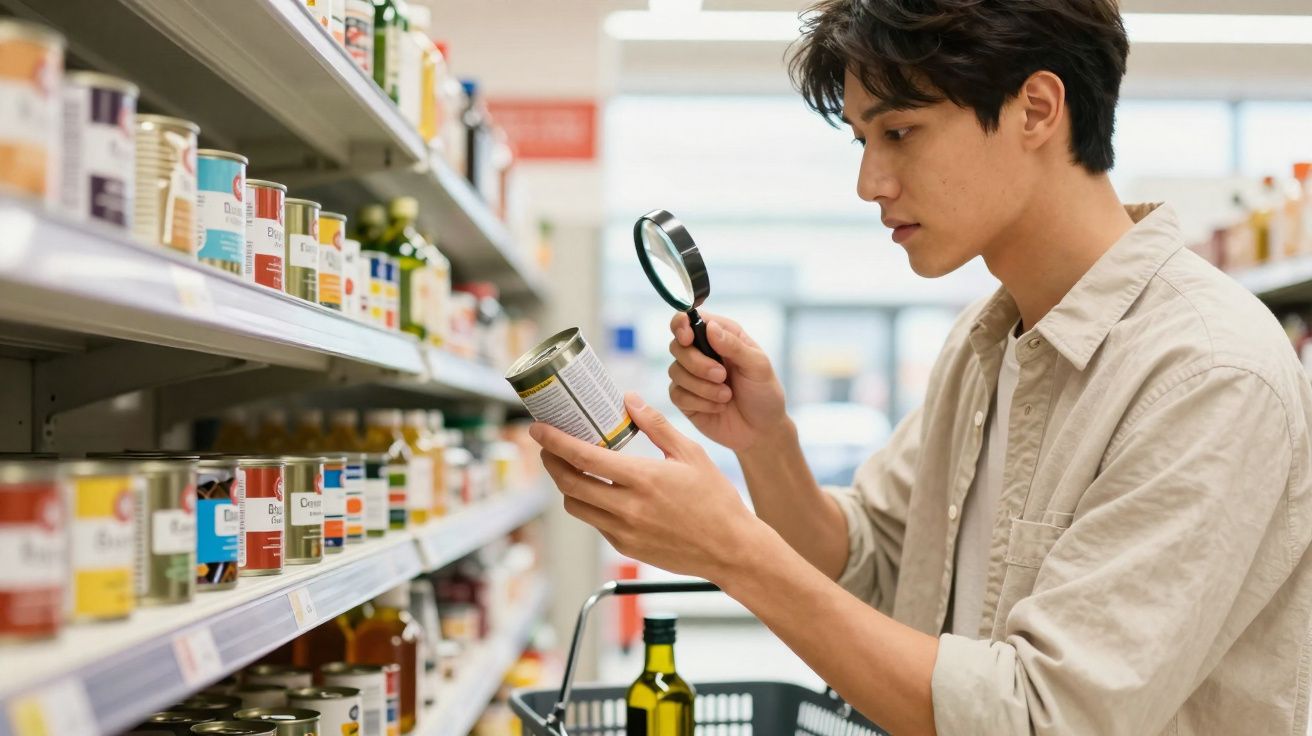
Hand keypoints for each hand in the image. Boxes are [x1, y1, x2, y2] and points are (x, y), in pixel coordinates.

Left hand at [531, 393, 766, 579]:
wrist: (730, 549)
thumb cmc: (716, 500)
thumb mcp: (691, 454)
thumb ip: (656, 425)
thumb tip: (629, 400)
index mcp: (642, 479)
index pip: (582, 457)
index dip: (554, 441)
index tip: (538, 429)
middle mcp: (627, 508)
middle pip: (568, 484)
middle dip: (551, 462)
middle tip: (548, 446)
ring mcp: (624, 531)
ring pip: (576, 506)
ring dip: (566, 485)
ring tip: (570, 467)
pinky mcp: (626, 547)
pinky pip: (595, 522)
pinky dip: (589, 503)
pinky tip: (599, 490)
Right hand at [668, 312, 785, 452]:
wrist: (762, 431)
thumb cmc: (764, 393)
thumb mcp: (758, 366)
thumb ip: (734, 345)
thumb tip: (710, 327)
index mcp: (721, 336)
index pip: (689, 319)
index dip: (681, 325)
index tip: (687, 338)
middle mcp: (702, 352)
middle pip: (677, 346)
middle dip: (697, 363)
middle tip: (722, 376)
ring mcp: (691, 376)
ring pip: (675, 371)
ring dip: (702, 386)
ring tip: (726, 396)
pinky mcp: (685, 398)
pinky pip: (677, 394)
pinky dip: (699, 402)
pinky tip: (718, 407)